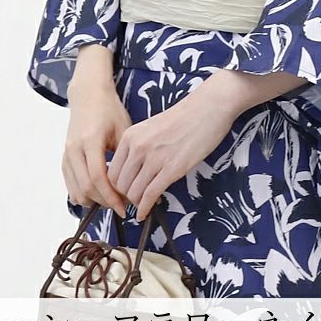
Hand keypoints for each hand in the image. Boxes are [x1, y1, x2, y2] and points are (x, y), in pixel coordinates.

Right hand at [63, 82, 131, 217]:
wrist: (88, 95)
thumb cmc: (109, 109)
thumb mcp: (124, 130)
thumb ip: (126, 157)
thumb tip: (136, 183)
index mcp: (91, 141)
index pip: (98, 178)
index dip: (111, 196)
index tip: (123, 207)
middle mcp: (75, 149)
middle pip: (86, 188)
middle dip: (104, 201)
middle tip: (120, 205)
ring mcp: (67, 154)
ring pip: (75, 190)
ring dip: (93, 200)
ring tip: (110, 200)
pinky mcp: (64, 157)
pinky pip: (70, 184)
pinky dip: (82, 193)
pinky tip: (97, 193)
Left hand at [107, 93, 235, 222]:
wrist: (209, 107)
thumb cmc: (185, 116)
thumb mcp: (152, 127)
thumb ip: (139, 146)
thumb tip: (133, 170)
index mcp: (131, 136)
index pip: (111, 170)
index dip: (115, 187)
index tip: (122, 192)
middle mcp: (139, 147)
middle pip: (119, 185)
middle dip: (125, 197)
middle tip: (132, 202)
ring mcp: (155, 158)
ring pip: (133, 193)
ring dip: (136, 204)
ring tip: (142, 205)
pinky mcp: (172, 168)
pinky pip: (150, 195)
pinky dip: (145, 209)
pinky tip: (145, 213)